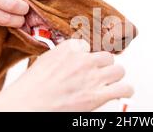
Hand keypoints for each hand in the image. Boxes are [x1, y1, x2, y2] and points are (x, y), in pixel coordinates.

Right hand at [0, 39, 133, 111]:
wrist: (26, 105)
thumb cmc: (30, 89)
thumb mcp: (44, 62)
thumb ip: (61, 58)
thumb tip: (70, 60)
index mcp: (69, 49)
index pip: (87, 46)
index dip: (86, 56)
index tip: (83, 64)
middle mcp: (83, 60)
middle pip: (107, 57)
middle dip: (102, 67)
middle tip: (96, 76)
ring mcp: (92, 77)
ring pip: (119, 69)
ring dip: (114, 77)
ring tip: (108, 83)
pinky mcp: (98, 96)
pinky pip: (125, 88)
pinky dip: (126, 90)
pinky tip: (121, 92)